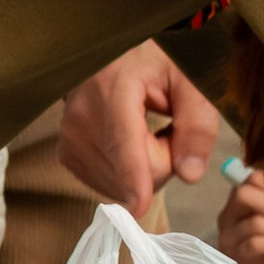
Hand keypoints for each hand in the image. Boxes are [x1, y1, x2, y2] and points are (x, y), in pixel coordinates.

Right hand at [56, 41, 225, 213]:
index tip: (139, 207)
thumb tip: (190, 174)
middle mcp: (81, 115)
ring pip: (119, 183)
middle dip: (159, 160)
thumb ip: (198, 124)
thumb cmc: (157, 64)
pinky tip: (126, 145)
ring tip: (144, 131)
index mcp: (112, 89)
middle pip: (131, 171)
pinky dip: (124, 174)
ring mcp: (68, 137)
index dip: (135, 179)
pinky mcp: (66, 154)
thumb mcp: (190, 82)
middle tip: (165, 129)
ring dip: (142, 168)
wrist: (115, 55)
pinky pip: (105, 184)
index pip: (124, 143)